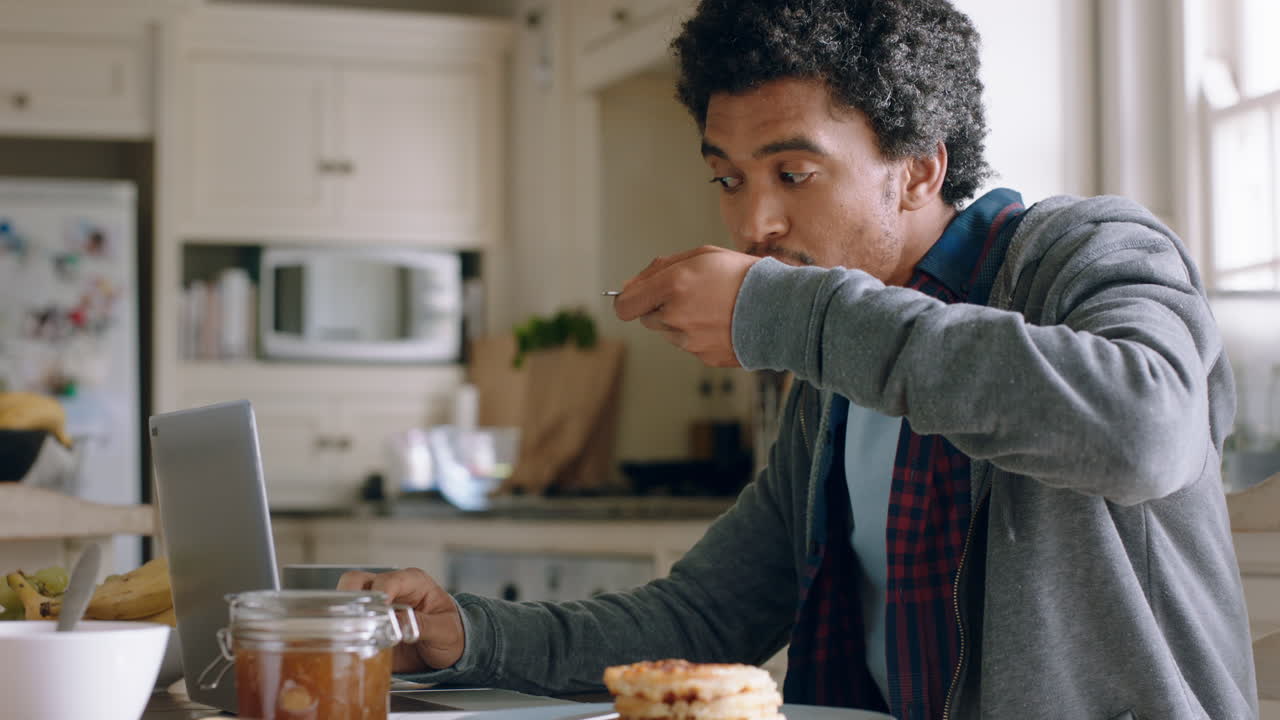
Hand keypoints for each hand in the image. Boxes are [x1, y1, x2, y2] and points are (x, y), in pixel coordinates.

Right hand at [337, 568, 463, 672]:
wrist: (449, 651)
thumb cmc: (452, 633)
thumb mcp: (445, 630)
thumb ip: (424, 625)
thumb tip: (400, 624)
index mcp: (413, 582)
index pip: (388, 580)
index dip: (380, 594)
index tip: (379, 611)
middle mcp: (391, 589)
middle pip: (356, 581)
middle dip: (349, 597)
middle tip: (355, 620)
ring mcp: (376, 606)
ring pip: (345, 598)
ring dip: (343, 614)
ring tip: (351, 633)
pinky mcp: (368, 624)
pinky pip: (347, 623)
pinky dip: (343, 630)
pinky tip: (349, 644)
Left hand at [613, 246, 759, 366]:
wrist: (783, 308)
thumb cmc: (743, 275)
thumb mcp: (702, 255)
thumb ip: (659, 269)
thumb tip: (627, 286)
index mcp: (672, 285)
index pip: (625, 305)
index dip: (627, 300)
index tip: (637, 297)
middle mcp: (675, 316)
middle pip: (647, 318)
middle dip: (661, 306)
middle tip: (693, 295)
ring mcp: (689, 341)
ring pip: (669, 333)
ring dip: (681, 321)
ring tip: (714, 308)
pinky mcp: (703, 357)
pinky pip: (690, 346)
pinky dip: (700, 336)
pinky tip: (723, 323)